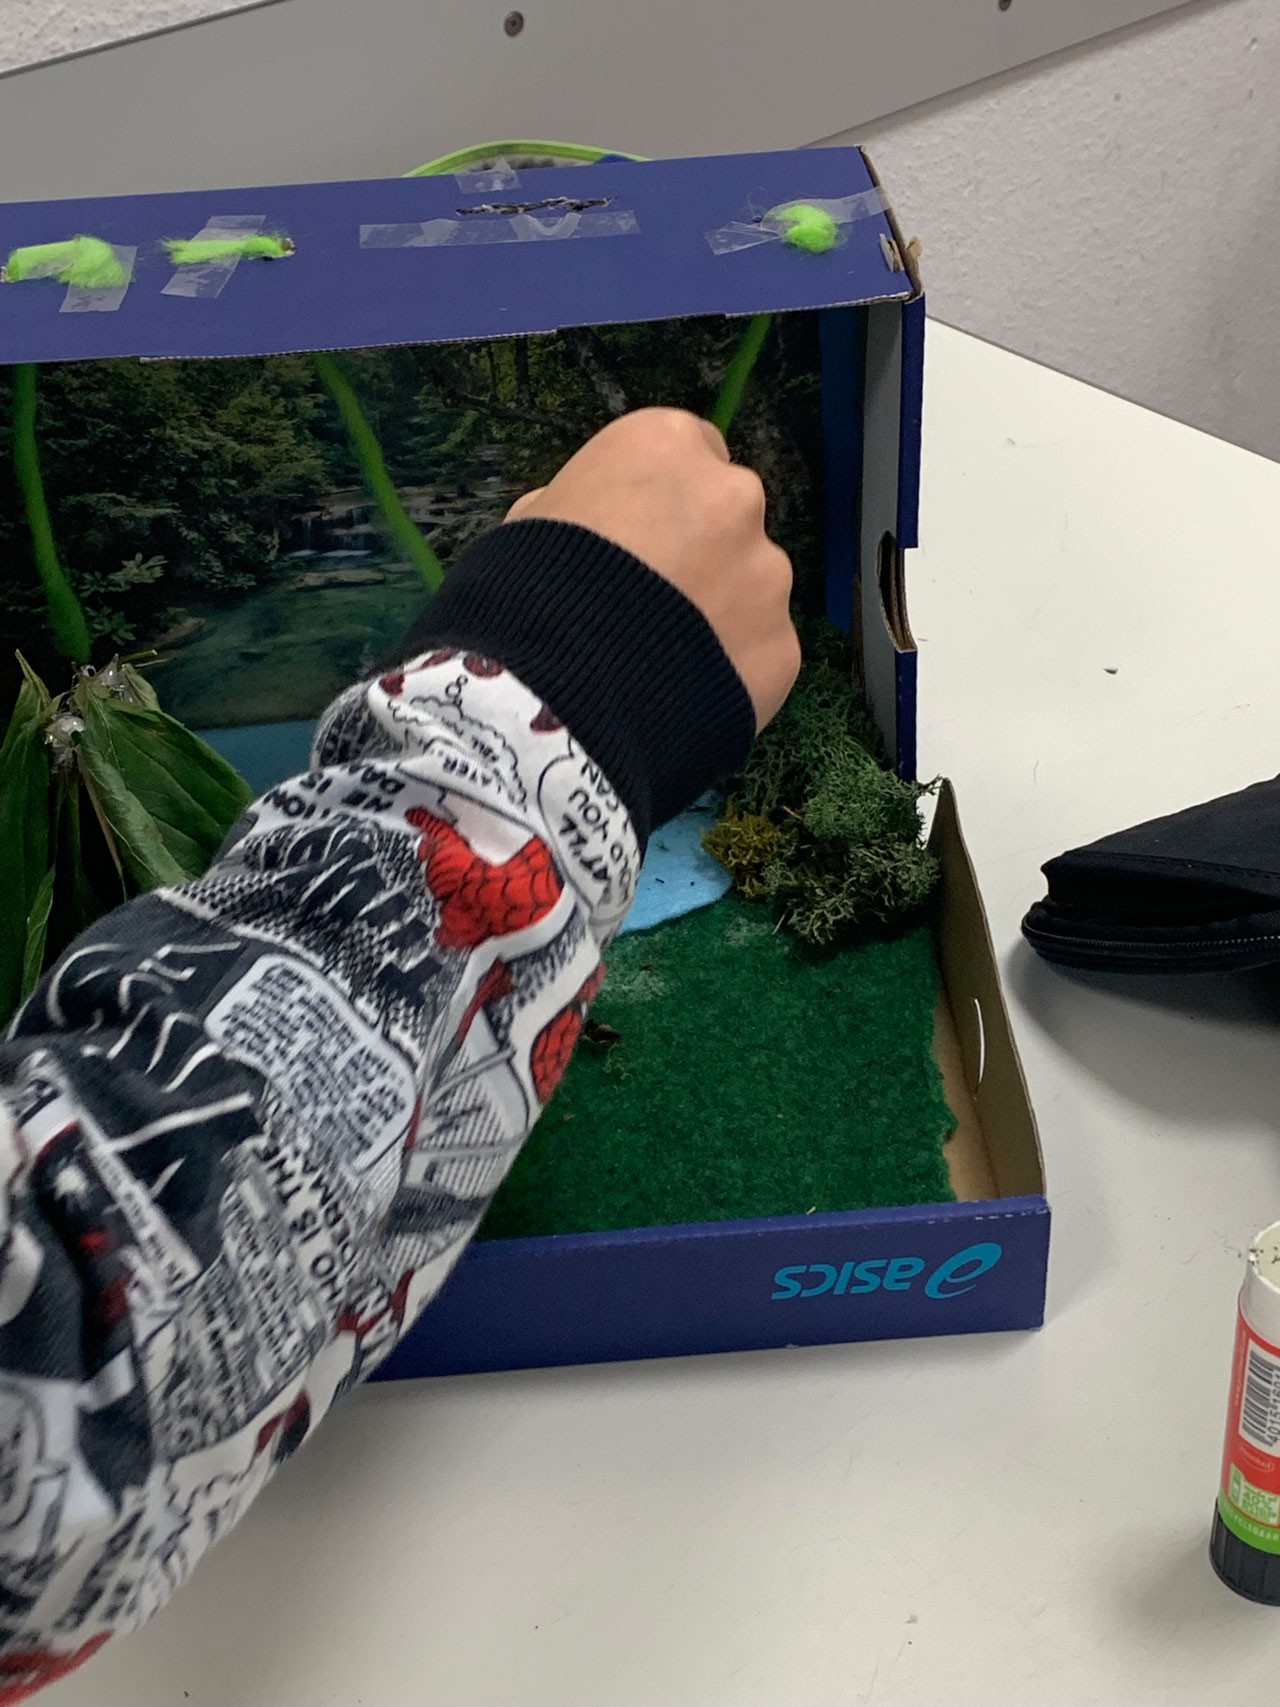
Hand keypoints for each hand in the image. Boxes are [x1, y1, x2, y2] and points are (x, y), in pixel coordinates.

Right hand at [506, 408, 799, 728]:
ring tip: (665, 659)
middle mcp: (734, 494)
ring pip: (751, 585)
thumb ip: (586, 506)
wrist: (553, 695)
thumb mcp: (533, 522)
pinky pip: (758, 650)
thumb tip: (598, 524)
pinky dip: (731, 669)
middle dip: (700, 551)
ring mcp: (768, 573)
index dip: (661, 500)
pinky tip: (685, 695)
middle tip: (651, 603)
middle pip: (727, 516)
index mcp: (667, 445)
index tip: (638, 538)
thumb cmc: (526, 590)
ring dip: (720, 611)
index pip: (688, 453)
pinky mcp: (784, 645)